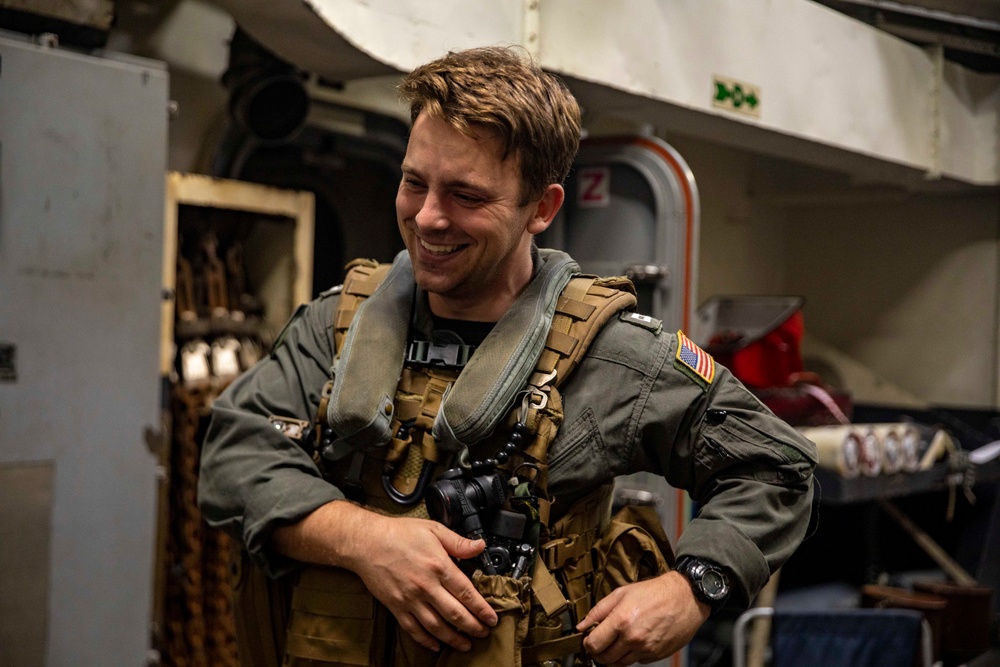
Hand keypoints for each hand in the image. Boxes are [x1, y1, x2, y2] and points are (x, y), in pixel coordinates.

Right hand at [348, 513, 498, 651]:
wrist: (366, 542)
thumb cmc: (399, 533)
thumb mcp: (433, 529)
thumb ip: (458, 542)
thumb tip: (480, 546)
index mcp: (438, 566)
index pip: (466, 593)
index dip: (482, 608)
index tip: (491, 617)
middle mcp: (426, 586)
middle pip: (455, 613)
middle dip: (473, 627)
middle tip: (484, 633)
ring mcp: (410, 599)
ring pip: (436, 626)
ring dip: (453, 638)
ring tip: (466, 644)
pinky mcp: (396, 607)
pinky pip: (413, 629)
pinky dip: (426, 640)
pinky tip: (436, 645)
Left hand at [577, 571, 709, 665]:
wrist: (685, 598)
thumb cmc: (654, 592)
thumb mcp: (622, 593)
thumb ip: (598, 611)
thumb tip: (582, 626)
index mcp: (621, 620)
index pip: (594, 645)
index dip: (588, 643)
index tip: (588, 639)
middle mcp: (633, 638)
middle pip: (605, 658)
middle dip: (599, 652)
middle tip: (600, 642)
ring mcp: (645, 649)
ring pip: (620, 663)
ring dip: (614, 656)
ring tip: (617, 641)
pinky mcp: (656, 655)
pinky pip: (637, 661)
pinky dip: (631, 654)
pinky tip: (634, 641)